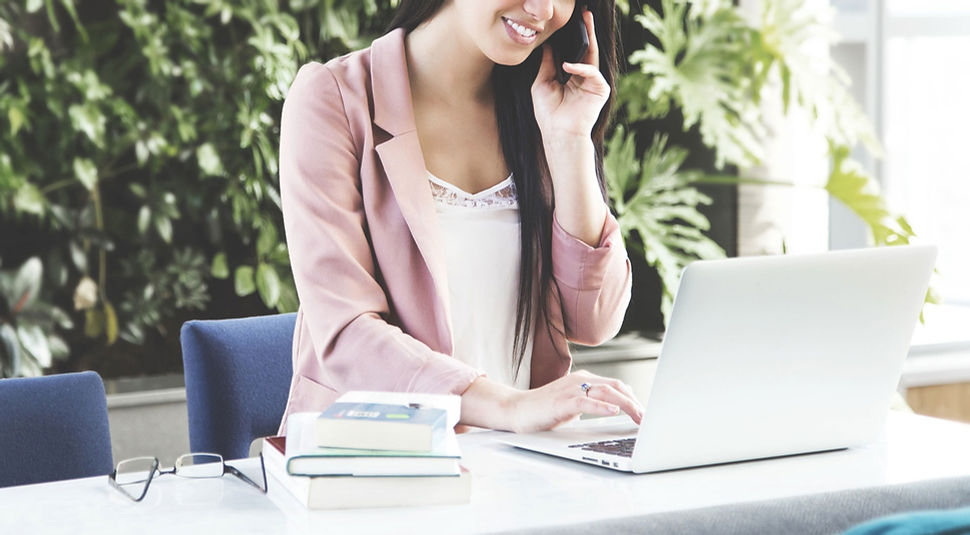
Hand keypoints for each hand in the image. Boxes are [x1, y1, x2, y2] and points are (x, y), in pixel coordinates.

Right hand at [507, 370, 643, 432]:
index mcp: (584, 380)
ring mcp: (571, 389)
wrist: (517, 410)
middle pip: (616, 387)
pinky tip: (614, 411)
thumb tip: (612, 409)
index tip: (644, 412)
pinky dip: (602, 406)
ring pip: (606, 392)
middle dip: (635, 402)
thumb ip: (591, 403)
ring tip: (638, 416)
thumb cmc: (544, 410)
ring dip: (626, 405)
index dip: (633, 398)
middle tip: (647, 417)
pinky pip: (586, 401)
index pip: (616, 385)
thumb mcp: (573, 405)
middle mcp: (580, 380)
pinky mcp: (562, 401)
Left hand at [531, 9, 609, 140]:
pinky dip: (581, 68)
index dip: (573, 37)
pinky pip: (592, 72)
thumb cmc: (548, 113)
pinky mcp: (600, 90)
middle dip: (587, 30)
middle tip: (586, 12)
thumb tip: (548, 45)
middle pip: (587, 49)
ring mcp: (594, 83)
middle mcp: (585, 78)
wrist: (558, 133)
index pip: (575, 52)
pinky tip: (568, 66)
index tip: (570, 21)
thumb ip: (547, 64)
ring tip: (585, 21)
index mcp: (572, 76)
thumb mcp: (543, 83)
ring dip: (589, 38)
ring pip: (593, 56)